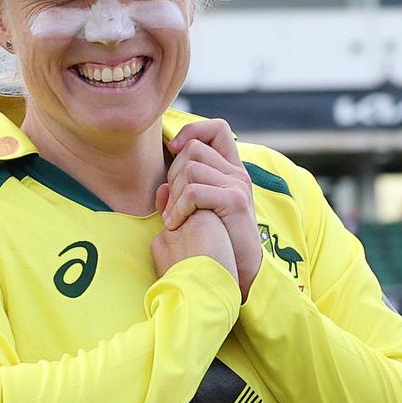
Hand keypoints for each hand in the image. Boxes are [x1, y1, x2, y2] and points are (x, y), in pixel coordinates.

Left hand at [161, 120, 261, 300]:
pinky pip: (195, 191)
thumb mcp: (198, 216)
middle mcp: (238, 174)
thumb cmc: (218, 246)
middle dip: (173, 174)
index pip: (217, 129)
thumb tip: (160, 187)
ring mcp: (238, 185)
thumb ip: (181, 199)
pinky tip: (176, 224)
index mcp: (231, 172)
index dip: (193, 132)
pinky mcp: (235, 201)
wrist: (240, 273)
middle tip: (171, 205)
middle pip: (194, 149)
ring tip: (172, 218)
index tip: (174, 151)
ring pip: (191, 168)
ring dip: (174, 194)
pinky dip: (179, 207)